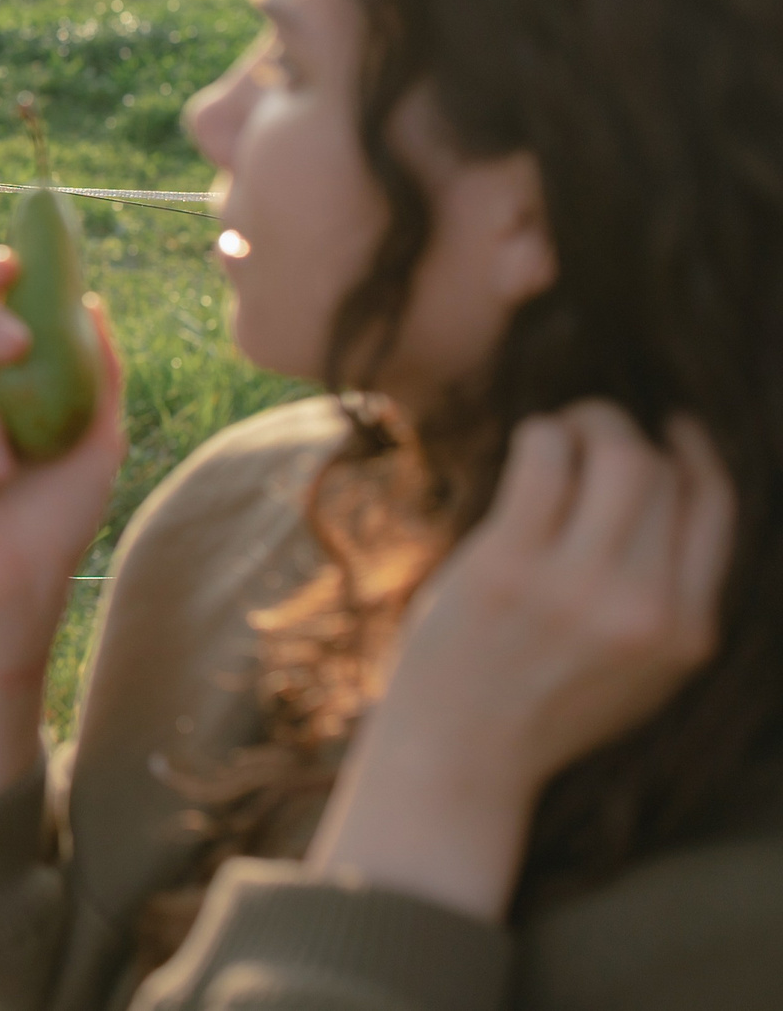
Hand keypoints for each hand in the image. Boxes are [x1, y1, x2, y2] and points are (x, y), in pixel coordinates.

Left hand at [310, 402, 734, 918]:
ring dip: (585, 422)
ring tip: (559, 433)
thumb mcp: (641, 675)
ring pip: (616, 454)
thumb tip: (680, 490)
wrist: (459, 756)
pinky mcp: (508, 567)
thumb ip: (671, 603)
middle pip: (664, 474)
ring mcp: (577, 588)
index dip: (698, 453)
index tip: (672, 426)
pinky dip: (540, 434)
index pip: (718, 509)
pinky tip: (526, 446)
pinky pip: (544, 458)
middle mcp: (645, 610)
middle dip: (627, 432)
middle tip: (589, 428)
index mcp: (688, 635)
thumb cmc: (540, 704)